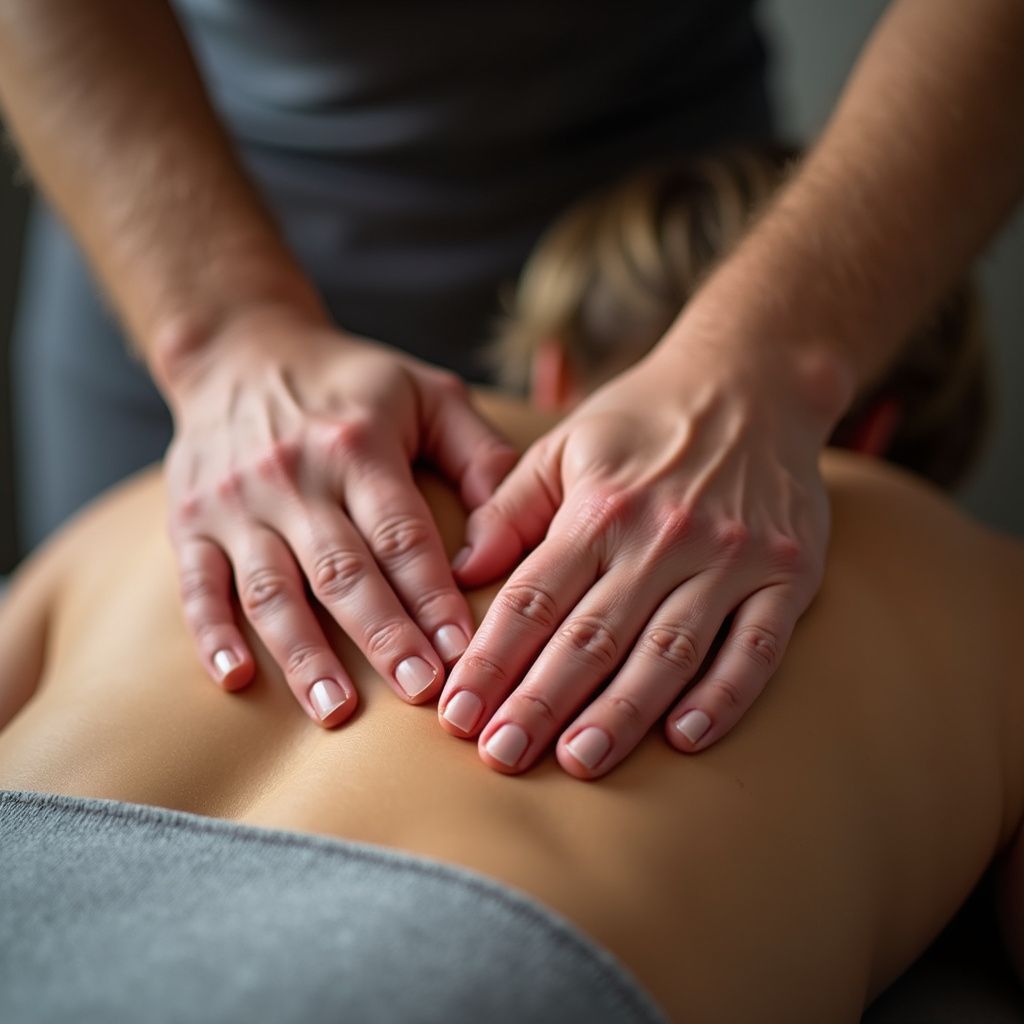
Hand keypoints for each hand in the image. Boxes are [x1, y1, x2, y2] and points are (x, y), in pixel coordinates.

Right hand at [163, 305, 516, 725]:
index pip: (401, 534)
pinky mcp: (190, 523)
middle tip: (420, 692)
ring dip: (304, 654)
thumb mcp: (427, 392)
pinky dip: (212, 636)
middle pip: (341, 570)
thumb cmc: (352, 384)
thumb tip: (511, 535)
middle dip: (383, 636)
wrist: (240, 354)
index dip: (432, 595)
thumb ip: (480, 454)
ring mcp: (234, 503)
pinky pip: (197, 586)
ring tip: (336, 709)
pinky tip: (237, 680)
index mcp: (358, 444)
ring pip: (271, 590)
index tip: (464, 652)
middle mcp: (293, 475)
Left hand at [438, 333, 846, 776]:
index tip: (455, 714)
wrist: (755, 380)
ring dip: (622, 711)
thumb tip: (459, 571)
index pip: (533, 598)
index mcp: (600, 507)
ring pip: (668, 650)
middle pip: (592, 635)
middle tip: (500, 756)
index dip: (491, 660)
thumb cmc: (645, 420)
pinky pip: (758, 646)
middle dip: (541, 701)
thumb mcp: (566, 445)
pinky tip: (687, 739)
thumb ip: (510, 507)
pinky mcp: (789, 573)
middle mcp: (663, 536)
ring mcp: (732, 556)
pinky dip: (725, 695)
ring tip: (577, 761)